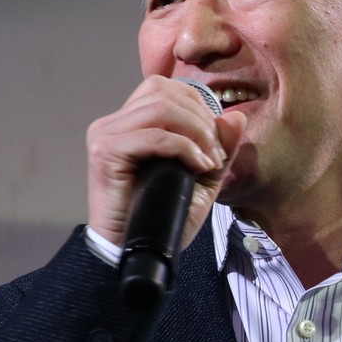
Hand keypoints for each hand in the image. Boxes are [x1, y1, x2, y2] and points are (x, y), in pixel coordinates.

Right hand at [86, 76, 246, 249]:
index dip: (197, 105)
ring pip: (160, 107)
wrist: (132, 253)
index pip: (165, 87)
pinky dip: (183, 147)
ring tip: (208, 161)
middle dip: (201, 119)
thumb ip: (219, 148)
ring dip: (195, 132)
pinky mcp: (106, 153)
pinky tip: (197, 166)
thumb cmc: (162, 220)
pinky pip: (153, 135)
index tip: (215, 142)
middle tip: (215, 154)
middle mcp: (114, 123)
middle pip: (164, 91)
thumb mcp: (201, 180)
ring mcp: (106, 135)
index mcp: (130, 123)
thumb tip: (236, 116)